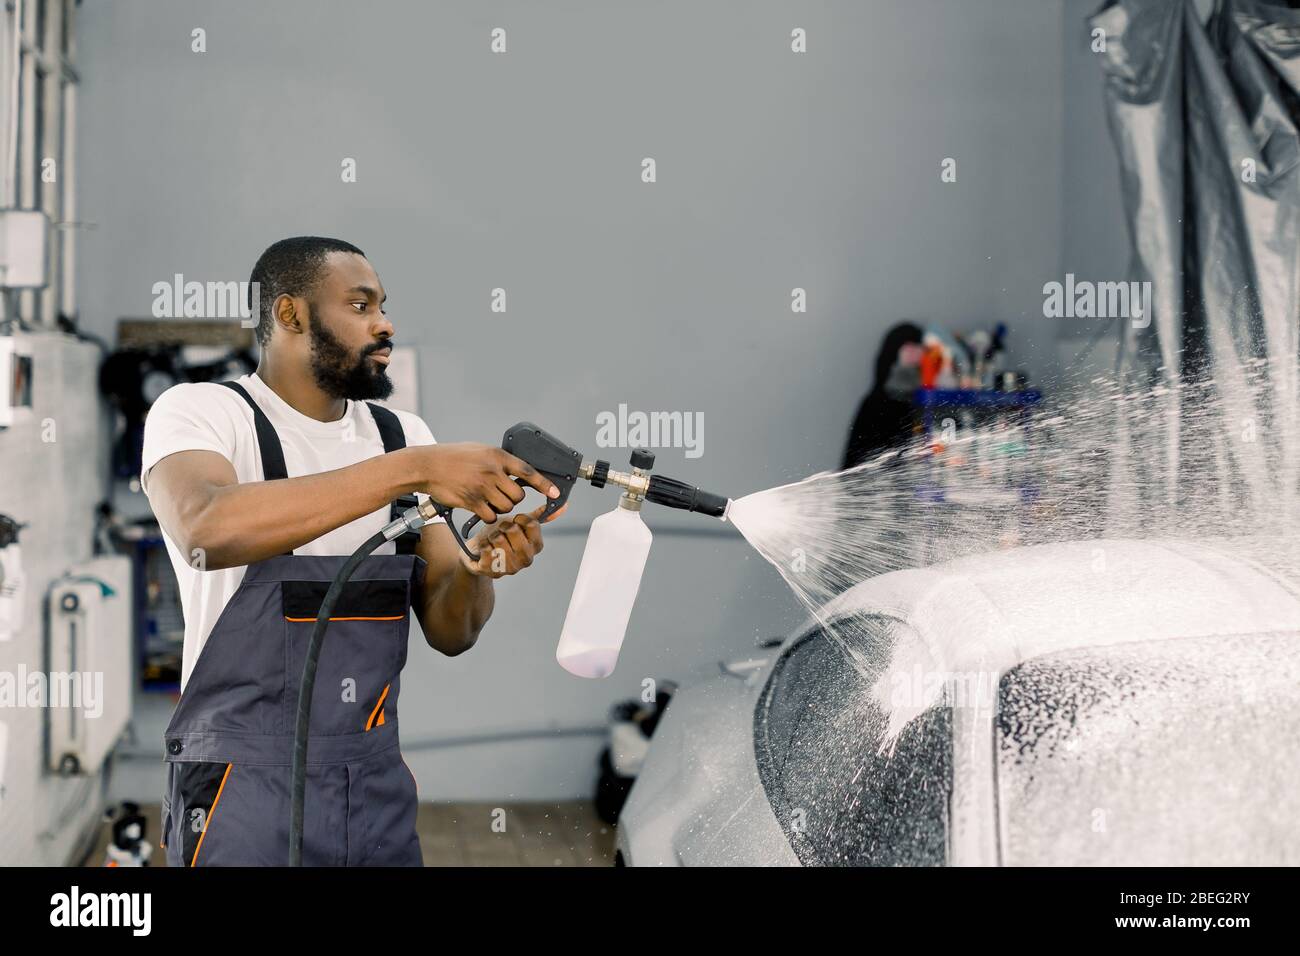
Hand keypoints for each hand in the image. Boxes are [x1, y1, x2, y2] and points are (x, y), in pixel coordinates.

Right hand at [413, 444, 558, 523]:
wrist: (428, 466)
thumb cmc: (454, 456)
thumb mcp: (480, 450)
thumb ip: (498, 460)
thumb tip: (516, 470)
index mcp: (497, 456)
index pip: (527, 471)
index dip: (543, 483)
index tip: (554, 492)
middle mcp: (492, 471)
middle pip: (518, 495)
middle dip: (513, 498)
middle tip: (501, 493)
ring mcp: (482, 487)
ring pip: (506, 506)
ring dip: (500, 506)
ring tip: (488, 498)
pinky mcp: (472, 501)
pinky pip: (491, 515)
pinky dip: (488, 515)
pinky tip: (480, 506)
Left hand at [461, 503, 565, 577]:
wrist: (478, 553)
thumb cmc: (501, 537)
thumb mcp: (519, 524)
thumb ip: (539, 515)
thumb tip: (562, 505)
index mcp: (536, 546)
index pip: (532, 524)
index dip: (519, 518)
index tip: (515, 521)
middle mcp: (526, 559)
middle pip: (514, 530)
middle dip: (504, 526)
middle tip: (501, 531)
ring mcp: (510, 568)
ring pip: (499, 538)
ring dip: (492, 535)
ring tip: (493, 541)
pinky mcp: (492, 571)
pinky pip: (486, 548)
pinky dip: (483, 544)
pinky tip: (485, 549)